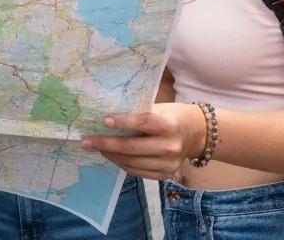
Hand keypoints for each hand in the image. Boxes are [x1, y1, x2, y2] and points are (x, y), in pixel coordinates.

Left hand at [81, 103, 206, 180]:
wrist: (196, 133)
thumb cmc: (171, 115)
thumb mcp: (159, 108)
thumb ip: (139, 112)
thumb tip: (108, 115)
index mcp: (169, 125)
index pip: (143, 123)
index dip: (123, 122)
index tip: (104, 120)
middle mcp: (170, 146)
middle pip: (133, 147)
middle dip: (106, 144)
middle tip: (87, 141)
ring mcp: (168, 164)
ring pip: (132, 162)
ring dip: (111, 155)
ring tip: (96, 147)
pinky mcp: (165, 175)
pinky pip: (137, 172)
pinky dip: (122, 163)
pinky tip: (111, 156)